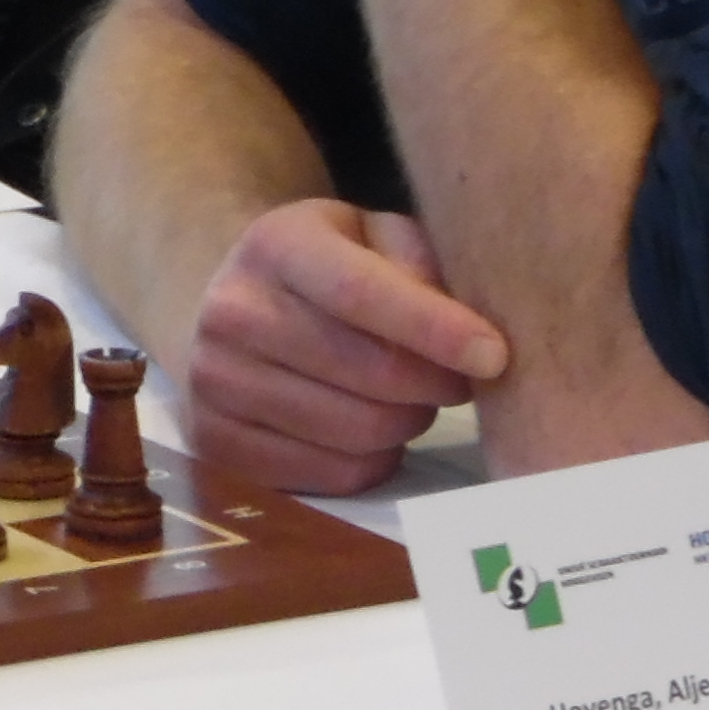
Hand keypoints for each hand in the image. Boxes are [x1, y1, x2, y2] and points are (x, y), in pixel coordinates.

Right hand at [177, 200, 506, 491]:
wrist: (232, 305)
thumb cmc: (328, 267)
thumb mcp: (373, 235)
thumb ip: (422, 264)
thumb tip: (470, 335)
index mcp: (275, 247)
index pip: (359, 292)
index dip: (434, 329)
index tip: (495, 356)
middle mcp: (231, 313)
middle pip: (372, 375)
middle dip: (437, 383)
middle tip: (454, 377)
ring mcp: (213, 383)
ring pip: (361, 432)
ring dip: (407, 421)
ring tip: (402, 396)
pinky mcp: (218, 443)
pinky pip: (336, 474)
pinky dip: (374, 458)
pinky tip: (365, 424)